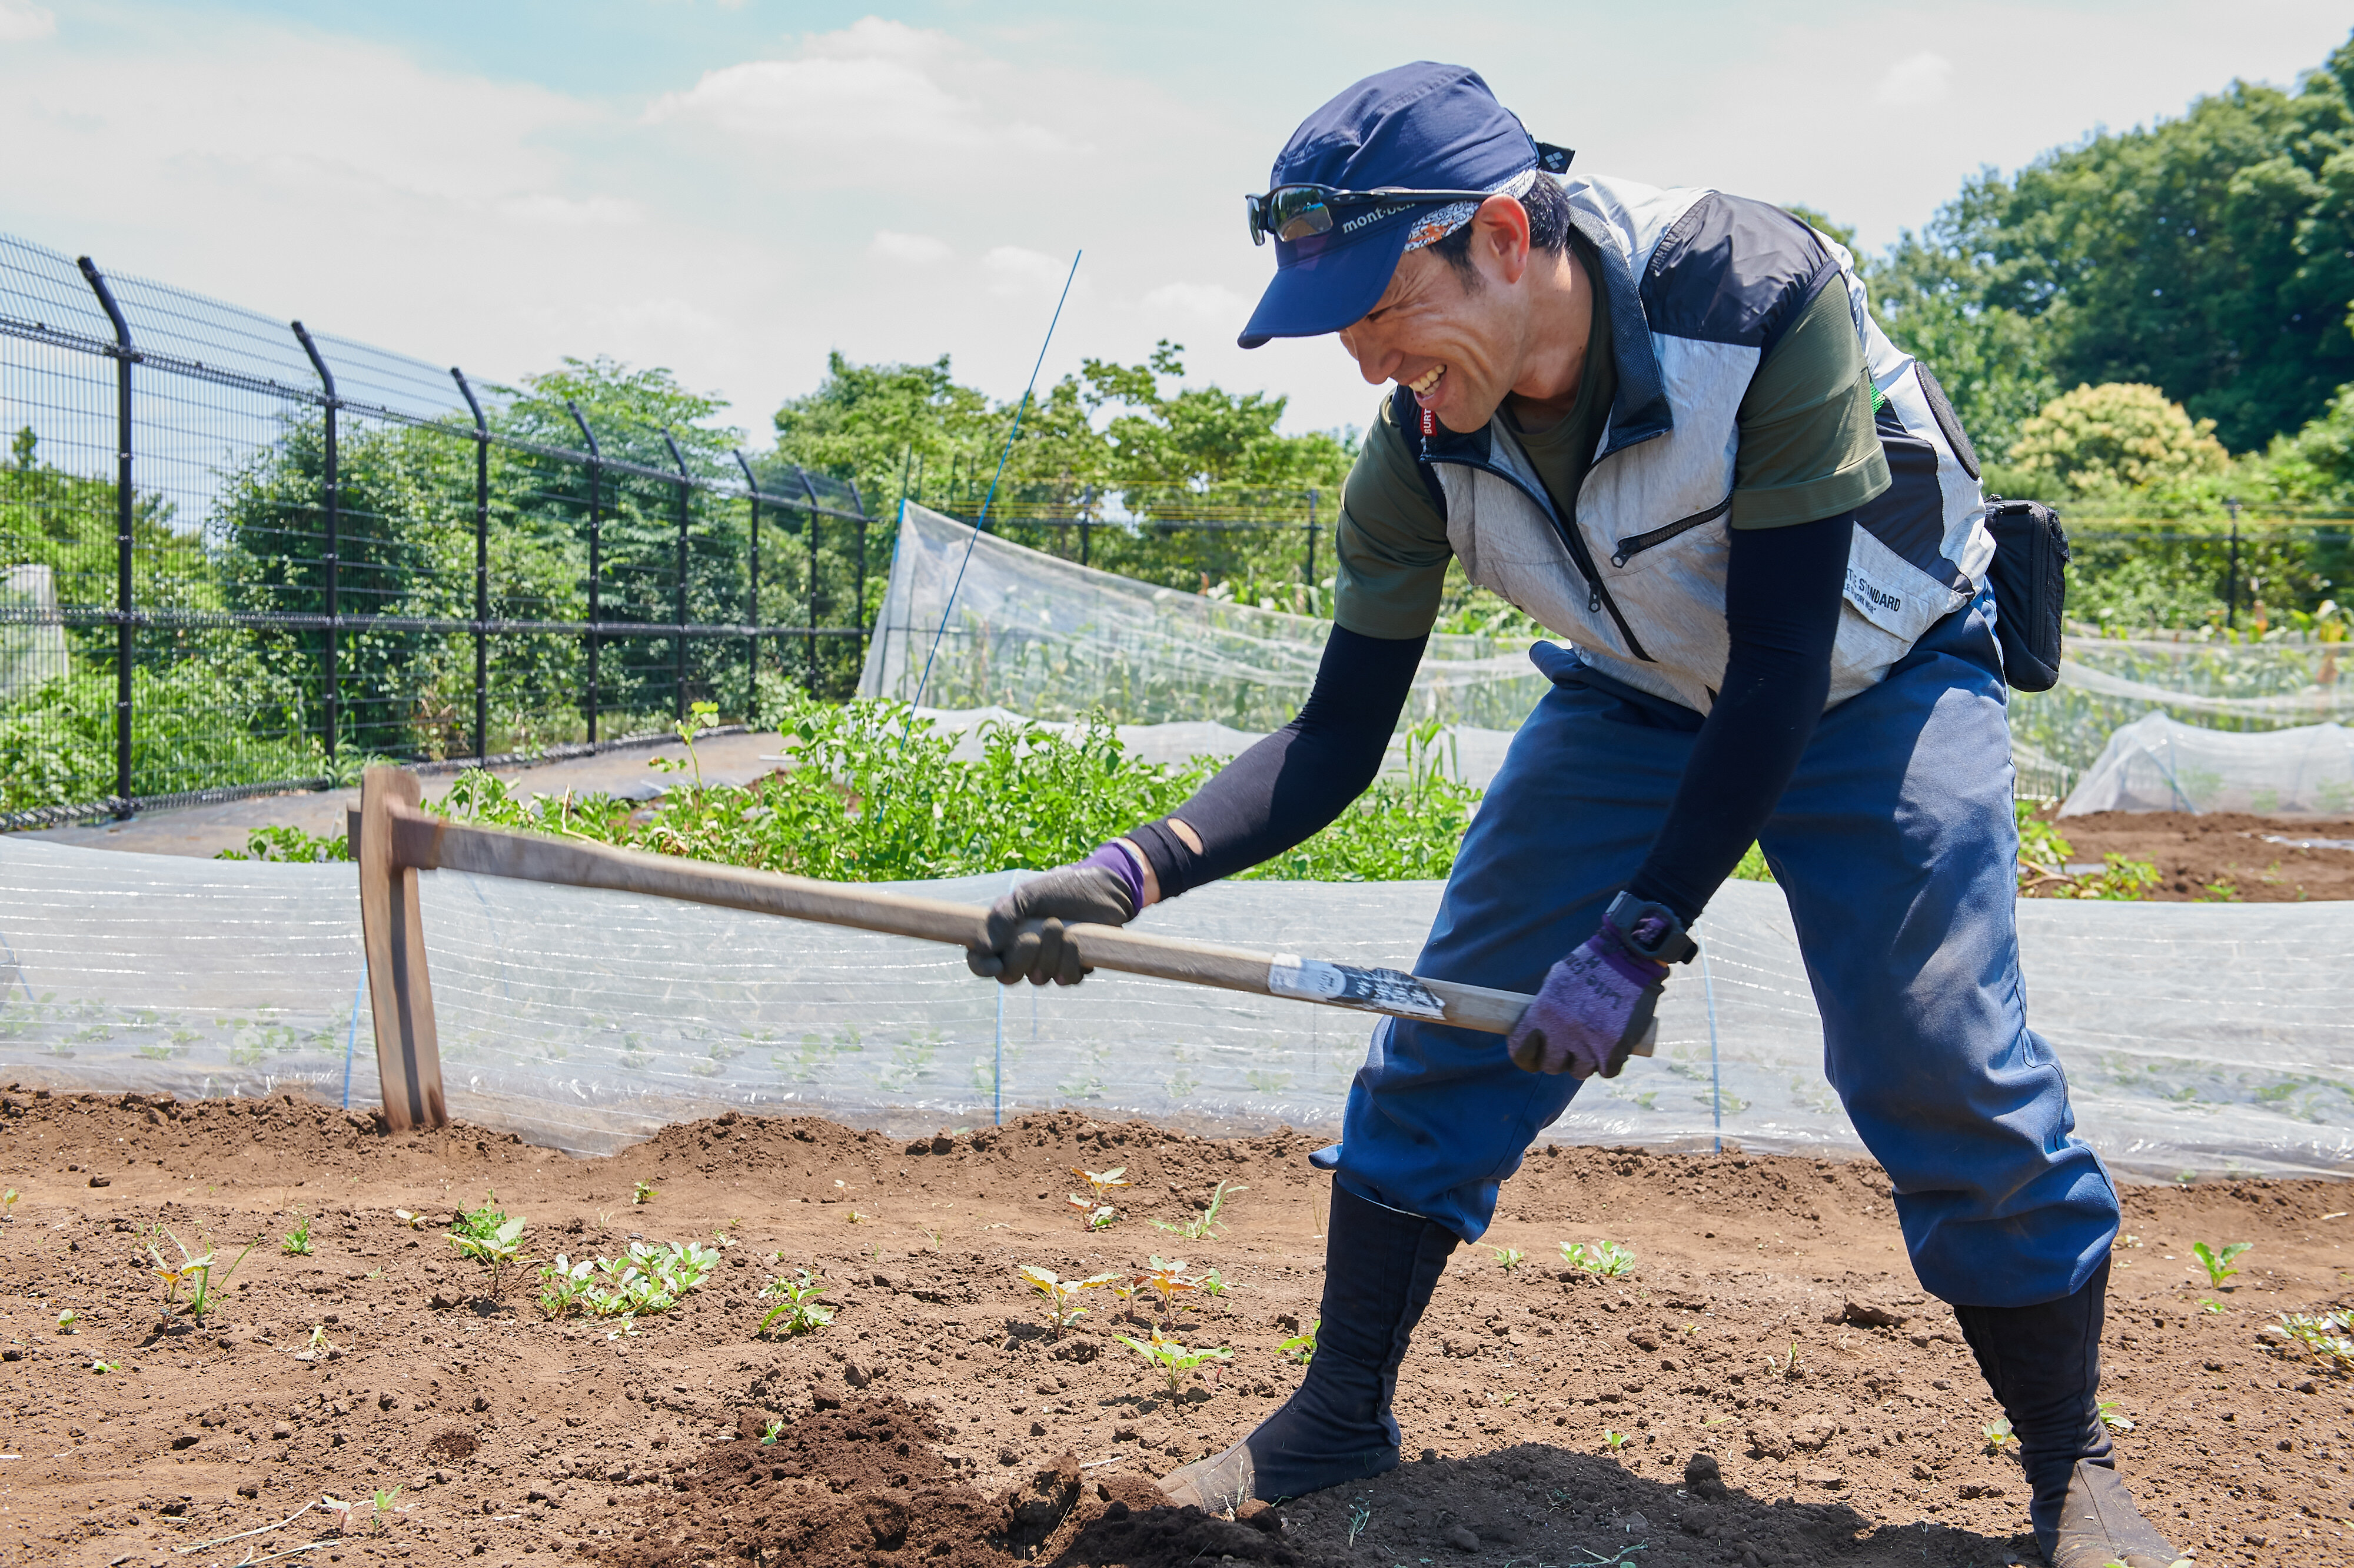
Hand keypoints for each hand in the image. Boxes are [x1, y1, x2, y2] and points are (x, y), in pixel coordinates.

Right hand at [965, 850, 1139, 986]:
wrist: (1100, 888)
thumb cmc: (1059, 889)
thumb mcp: (1026, 895)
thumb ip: (1002, 917)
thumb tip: (984, 947)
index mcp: (1005, 936)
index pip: (981, 962)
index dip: (983, 967)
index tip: (995, 962)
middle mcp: (1023, 954)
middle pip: (1009, 976)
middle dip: (1022, 958)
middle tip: (1034, 937)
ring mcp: (1048, 963)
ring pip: (1039, 978)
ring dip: (1049, 953)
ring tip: (1059, 927)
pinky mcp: (1073, 968)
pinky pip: (1065, 979)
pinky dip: (1069, 961)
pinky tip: (1074, 941)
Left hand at [1506, 924, 1668, 1079]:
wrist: (1628, 957)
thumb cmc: (1590, 964)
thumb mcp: (1557, 979)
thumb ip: (1545, 1005)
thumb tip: (1536, 1027)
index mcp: (1543, 1013)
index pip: (1521, 1051)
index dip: (1526, 1058)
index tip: (1533, 1059)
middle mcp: (1562, 1031)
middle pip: (1551, 1066)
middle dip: (1558, 1060)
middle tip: (1568, 1050)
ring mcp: (1589, 1042)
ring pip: (1580, 1072)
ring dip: (1585, 1063)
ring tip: (1592, 1048)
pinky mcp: (1614, 1049)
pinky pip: (1607, 1072)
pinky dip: (1609, 1065)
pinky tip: (1611, 1051)